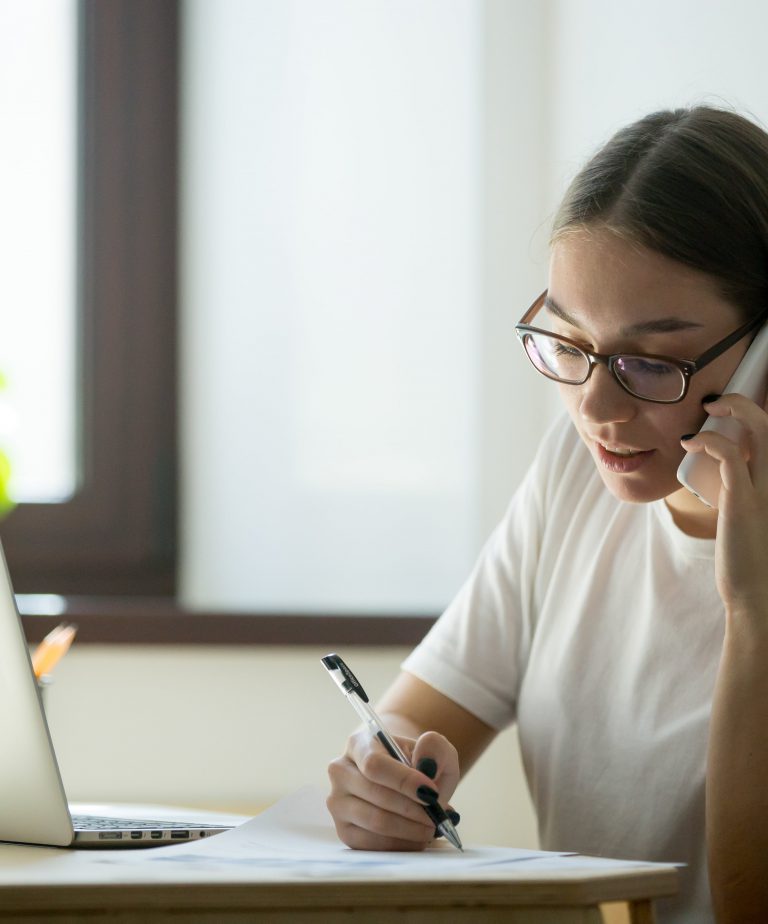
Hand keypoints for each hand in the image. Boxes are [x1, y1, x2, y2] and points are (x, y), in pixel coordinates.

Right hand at [326, 727, 459, 850]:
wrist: (403, 777)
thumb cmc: (417, 761)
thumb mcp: (433, 748)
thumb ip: (434, 748)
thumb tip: (427, 764)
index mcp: (358, 744)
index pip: (374, 764)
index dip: (403, 780)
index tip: (431, 793)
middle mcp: (340, 772)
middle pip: (374, 795)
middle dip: (412, 809)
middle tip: (438, 816)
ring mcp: (339, 803)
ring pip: (374, 821)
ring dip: (410, 829)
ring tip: (432, 827)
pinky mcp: (344, 830)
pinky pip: (372, 844)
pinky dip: (401, 844)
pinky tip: (418, 837)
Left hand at [680, 393, 767, 616]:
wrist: (757, 593)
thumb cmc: (751, 556)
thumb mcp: (753, 514)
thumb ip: (744, 488)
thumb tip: (724, 469)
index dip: (757, 416)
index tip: (731, 411)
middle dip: (746, 403)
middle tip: (718, 401)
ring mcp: (767, 488)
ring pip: (761, 430)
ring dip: (734, 409)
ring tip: (709, 409)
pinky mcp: (744, 500)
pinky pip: (728, 455)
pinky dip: (708, 440)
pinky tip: (691, 443)